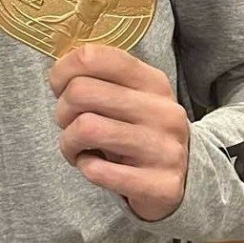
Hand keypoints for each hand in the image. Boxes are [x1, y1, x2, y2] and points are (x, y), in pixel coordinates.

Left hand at [50, 44, 189, 220]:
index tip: (59, 87)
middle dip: (61, 109)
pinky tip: (94, 166)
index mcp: (152, 81)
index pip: (93, 57)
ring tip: (77, 146)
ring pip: (85, 128)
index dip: (62, 70)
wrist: (187, 179)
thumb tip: (57, 72)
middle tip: (68, 122)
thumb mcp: (130, 96)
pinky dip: (85, 167)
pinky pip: (97, 170)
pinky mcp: (161, 185)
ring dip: (68, 141)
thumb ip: (100, 78)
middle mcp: (162, 111)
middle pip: (80, 91)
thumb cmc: (139, 129)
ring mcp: (164, 149)